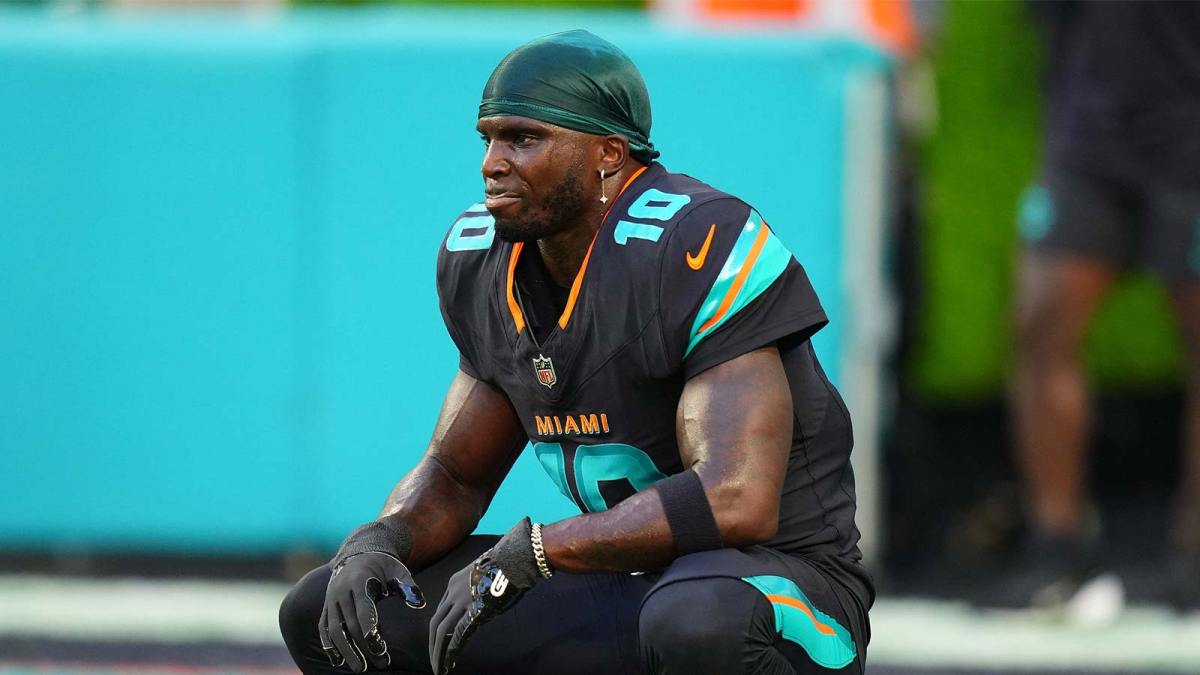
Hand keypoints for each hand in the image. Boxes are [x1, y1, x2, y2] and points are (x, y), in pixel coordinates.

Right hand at [321, 551, 424, 671]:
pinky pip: (324, 628)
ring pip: (334, 630)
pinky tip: (338, 661)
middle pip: (349, 625)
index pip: (363, 611)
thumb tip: (419, 603)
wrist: (359, 554)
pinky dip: (329, 645)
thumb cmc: (384, 566)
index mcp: (359, 581)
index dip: (370, 631)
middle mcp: (341, 590)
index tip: (380, 649)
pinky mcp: (326, 606)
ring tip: (359, 668)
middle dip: (364, 646)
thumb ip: (408, 586)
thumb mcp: (398, 570)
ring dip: (346, 651)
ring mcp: (331, 599)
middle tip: (380, 663)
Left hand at [428, 518, 542, 673]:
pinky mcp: (473, 611)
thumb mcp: (483, 577)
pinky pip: (457, 635)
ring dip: (438, 652)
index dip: (441, 627)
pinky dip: (451, 651)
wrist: (514, 559)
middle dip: (433, 643)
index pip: (442, 609)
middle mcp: (453, 592)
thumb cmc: (506, 566)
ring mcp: (461, 601)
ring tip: (438, 668)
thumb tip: (481, 607)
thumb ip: (476, 592)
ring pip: (441, 630)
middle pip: (436, 621)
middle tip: (434, 660)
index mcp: (454, 582)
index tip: (442, 640)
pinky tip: (449, 663)